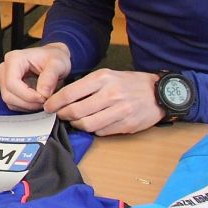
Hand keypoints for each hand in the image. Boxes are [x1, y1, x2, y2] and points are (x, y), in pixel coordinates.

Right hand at [0, 42, 71, 110]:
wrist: (52, 59)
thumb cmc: (53, 58)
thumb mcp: (58, 64)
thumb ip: (51, 76)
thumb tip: (43, 92)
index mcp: (14, 59)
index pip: (12, 83)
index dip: (27, 95)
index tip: (43, 97)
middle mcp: (5, 68)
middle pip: (8, 94)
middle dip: (28, 102)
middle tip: (45, 100)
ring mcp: (4, 78)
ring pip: (9, 101)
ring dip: (27, 105)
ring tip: (42, 100)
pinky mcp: (7, 88)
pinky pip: (12, 103)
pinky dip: (25, 106)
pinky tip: (36, 100)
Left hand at [43, 69, 162, 134]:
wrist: (159, 92)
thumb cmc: (130, 83)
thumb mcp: (108, 75)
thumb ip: (87, 85)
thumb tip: (63, 97)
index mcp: (103, 79)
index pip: (70, 93)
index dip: (55, 102)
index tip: (48, 106)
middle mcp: (110, 94)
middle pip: (76, 111)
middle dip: (63, 115)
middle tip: (60, 115)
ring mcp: (120, 111)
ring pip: (87, 125)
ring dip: (77, 124)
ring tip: (75, 120)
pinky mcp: (127, 125)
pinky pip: (102, 132)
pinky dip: (93, 130)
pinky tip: (93, 123)